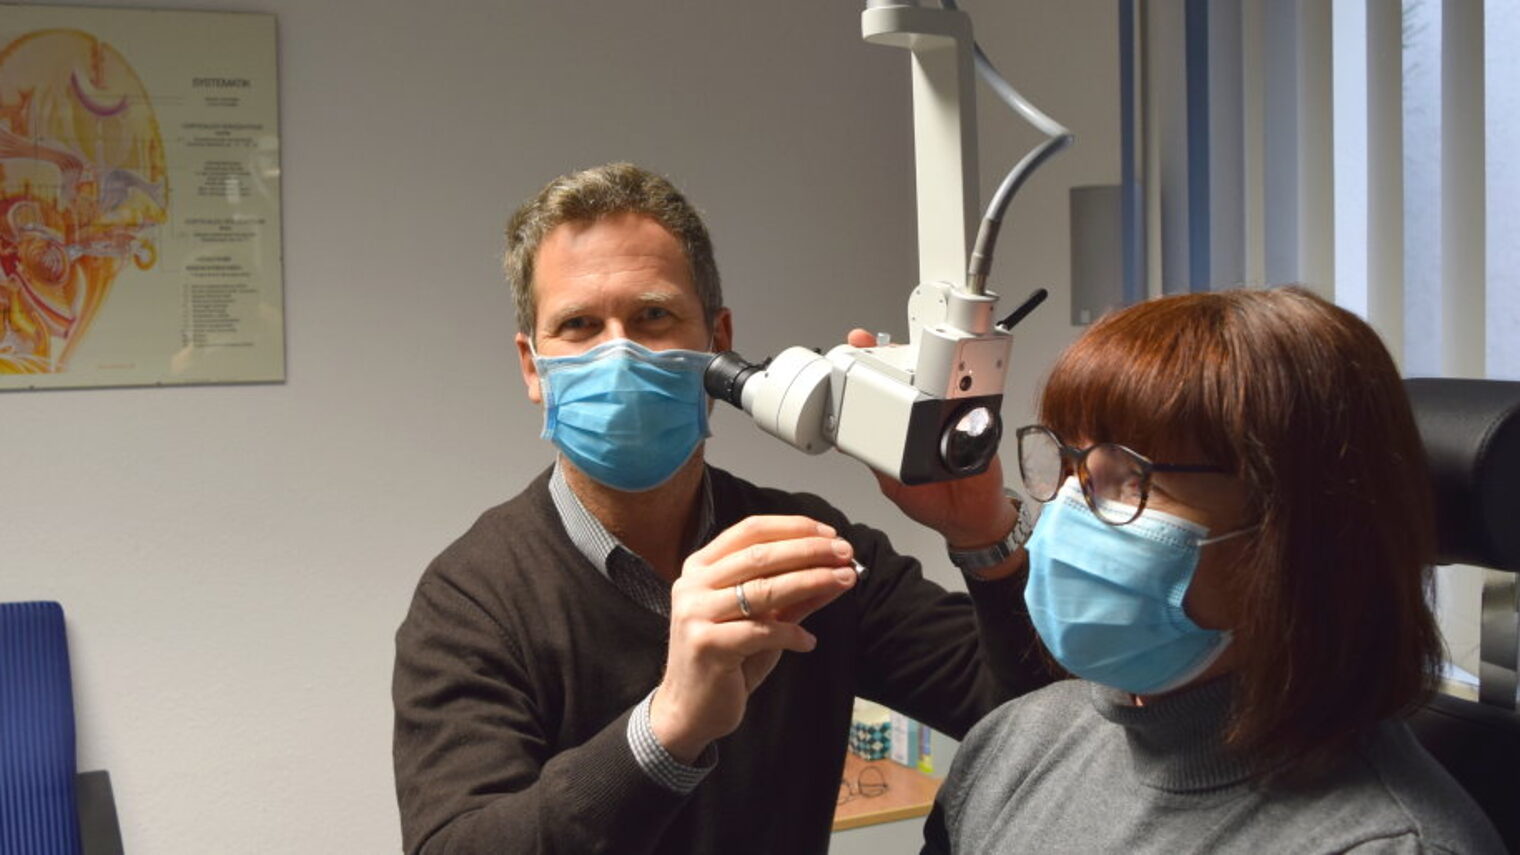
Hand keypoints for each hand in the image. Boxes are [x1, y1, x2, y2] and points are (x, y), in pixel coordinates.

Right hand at [650, 515, 857, 762]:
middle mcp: (693, 584)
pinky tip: (808, 642)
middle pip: (760, 555)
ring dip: (812, 580)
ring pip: (764, 589)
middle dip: (809, 550)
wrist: (689, 711)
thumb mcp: (761, 620)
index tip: (830, 534)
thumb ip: (793, 595)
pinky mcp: (707, 645)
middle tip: (845, 552)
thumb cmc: (727, 661)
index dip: (793, 527)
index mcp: (701, 567)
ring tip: (845, 579)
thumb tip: (837, 569)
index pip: (750, 531)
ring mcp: (696, 613)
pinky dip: (792, 634)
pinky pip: (762, 632)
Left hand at [845, 328, 1020, 549]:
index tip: (858, 342)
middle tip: (874, 344)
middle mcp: (929, 417)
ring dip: (929, 365)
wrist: (971, 521)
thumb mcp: (893, 483)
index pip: (885, 390)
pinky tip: (953, 386)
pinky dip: (967, 393)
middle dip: (894, 353)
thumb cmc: (934, 502)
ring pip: (942, 382)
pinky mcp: (981, 425)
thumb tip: (846, 442)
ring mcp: (954, 417)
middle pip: (914, 374)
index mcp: (904, 429)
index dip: (871, 363)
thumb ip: (874, 460)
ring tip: (908, 355)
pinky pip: (976, 404)